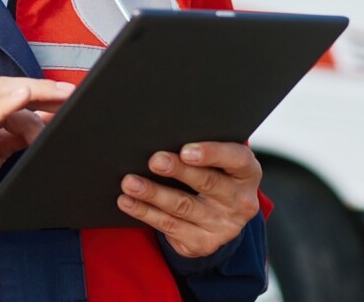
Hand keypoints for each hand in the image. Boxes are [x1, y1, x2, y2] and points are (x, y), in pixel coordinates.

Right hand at [0, 76, 73, 218]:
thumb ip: (16, 136)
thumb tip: (47, 126)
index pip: (16, 92)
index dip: (44, 92)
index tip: (71, 96)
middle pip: (13, 86)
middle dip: (45, 88)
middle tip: (72, 92)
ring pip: (3, 94)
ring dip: (35, 93)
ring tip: (60, 96)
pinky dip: (6, 102)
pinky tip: (24, 96)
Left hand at [117, 141, 261, 257]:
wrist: (219, 215)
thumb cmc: (212, 171)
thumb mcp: (217, 159)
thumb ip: (198, 147)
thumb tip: (161, 133)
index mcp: (246, 172)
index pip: (236, 159)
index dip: (212, 154)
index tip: (185, 150)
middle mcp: (240, 201)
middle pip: (207, 183)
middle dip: (178, 171)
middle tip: (154, 161)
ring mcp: (222, 226)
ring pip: (183, 206)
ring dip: (153, 193)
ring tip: (130, 183)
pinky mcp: (202, 242)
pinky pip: (169, 226)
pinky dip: (145, 212)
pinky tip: (128, 202)